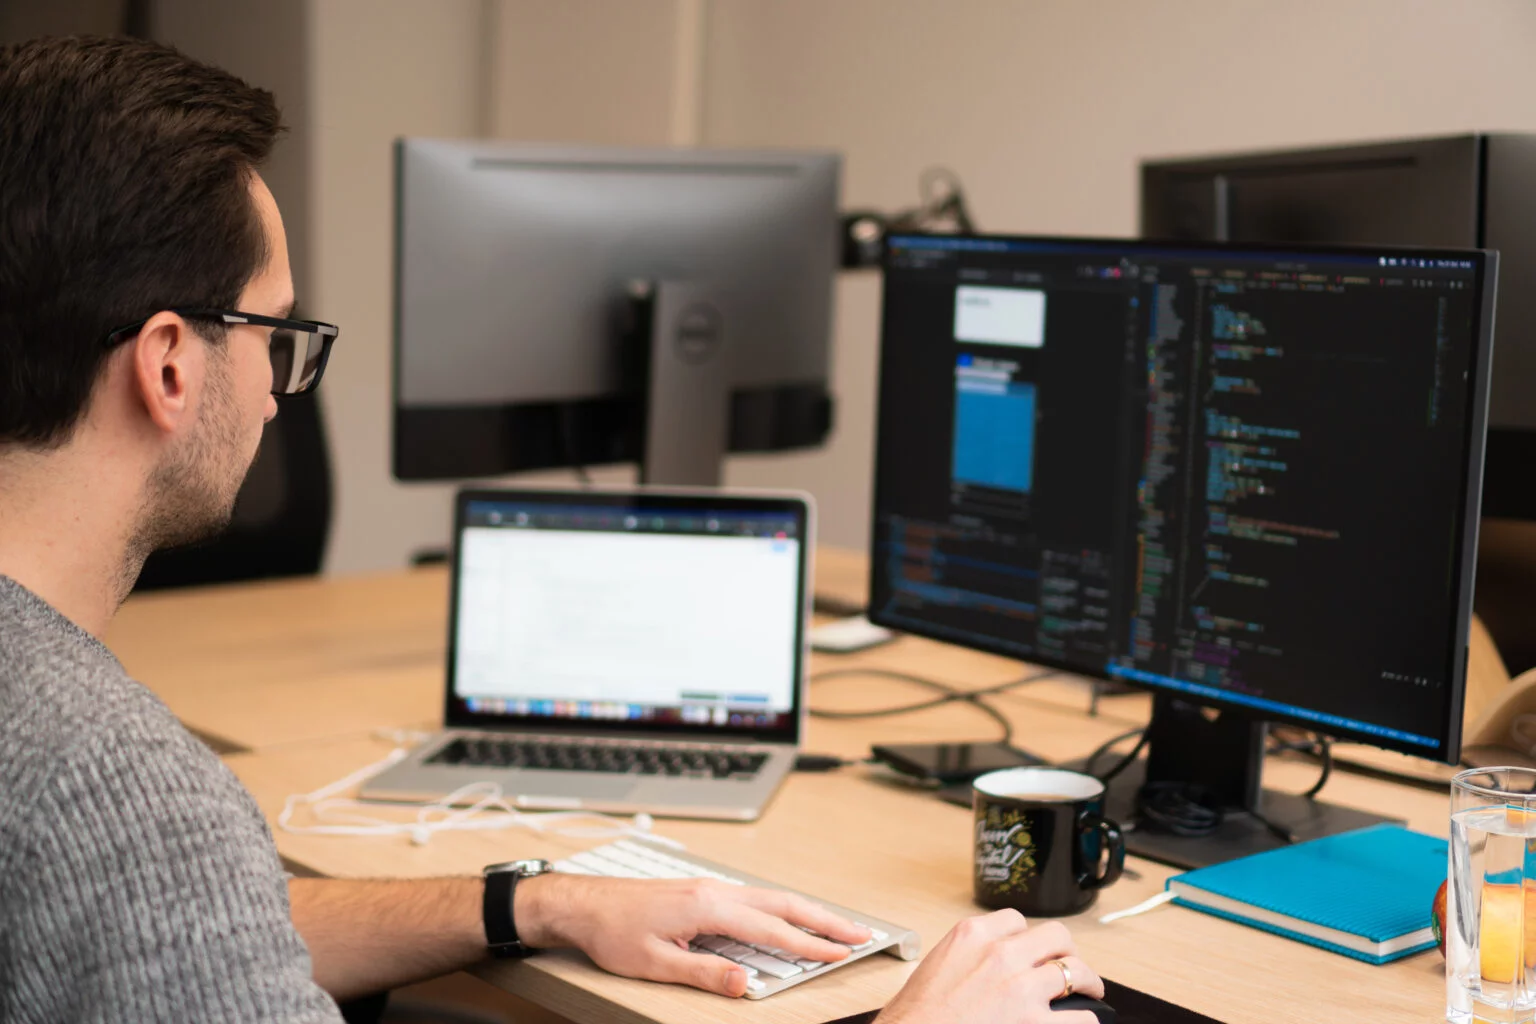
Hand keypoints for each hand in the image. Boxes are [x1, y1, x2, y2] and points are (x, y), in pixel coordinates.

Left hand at [515, 874, 872, 996]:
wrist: (582, 904)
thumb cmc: (612, 932)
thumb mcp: (656, 964)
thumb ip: (705, 973)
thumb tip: (746, 984)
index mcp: (708, 907)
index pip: (772, 928)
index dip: (810, 944)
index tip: (841, 953)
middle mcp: (714, 891)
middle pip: (783, 903)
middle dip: (825, 919)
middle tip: (859, 933)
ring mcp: (709, 888)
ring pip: (770, 896)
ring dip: (806, 910)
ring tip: (835, 925)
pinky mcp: (702, 891)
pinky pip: (753, 897)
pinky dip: (782, 906)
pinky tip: (788, 916)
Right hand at [875, 911, 1103, 1023]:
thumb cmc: (916, 1015)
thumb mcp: (938, 965)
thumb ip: (969, 955)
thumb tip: (990, 965)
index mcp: (972, 935)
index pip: (1015, 920)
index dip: (1027, 937)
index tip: (1030, 950)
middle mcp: (1000, 954)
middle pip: (1055, 935)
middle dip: (1066, 950)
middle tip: (1069, 964)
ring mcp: (1021, 987)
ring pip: (1075, 970)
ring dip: (1086, 981)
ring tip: (1089, 991)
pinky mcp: (1035, 1023)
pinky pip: (1081, 1017)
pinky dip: (1085, 1019)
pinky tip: (1080, 1021)